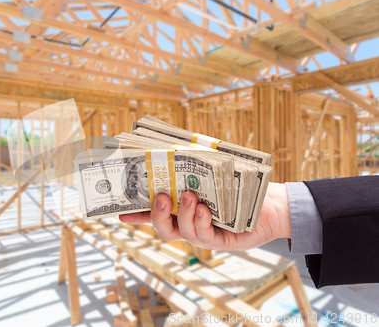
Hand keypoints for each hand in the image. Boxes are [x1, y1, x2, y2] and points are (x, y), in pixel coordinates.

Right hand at [118, 183, 290, 250]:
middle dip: (157, 213)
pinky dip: (201, 222)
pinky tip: (204, 210)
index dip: (137, 213)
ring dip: (183, 213)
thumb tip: (178, 145)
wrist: (267, 203)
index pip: (154, 213)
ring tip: (189, 197)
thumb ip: (195, 166)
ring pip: (182, 231)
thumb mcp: (213, 173)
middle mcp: (187, 224)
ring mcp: (202, 234)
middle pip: (163, 227)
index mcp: (181, 210)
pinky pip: (204, 235)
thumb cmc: (237, 186)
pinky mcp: (220, 240)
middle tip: (160, 196)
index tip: (119, 210)